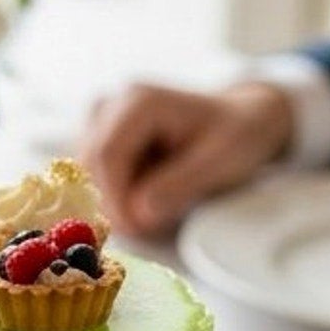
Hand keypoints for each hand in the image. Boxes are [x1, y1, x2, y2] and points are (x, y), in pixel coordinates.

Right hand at [80, 82, 293, 235]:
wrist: (241, 120)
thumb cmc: (235, 136)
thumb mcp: (219, 162)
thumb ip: (179, 187)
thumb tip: (139, 215)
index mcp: (139, 101)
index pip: (106, 154)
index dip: (114, 197)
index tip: (135, 228)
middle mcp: (112, 105)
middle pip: (91, 165)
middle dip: (114, 202)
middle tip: (147, 227)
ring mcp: (101, 121)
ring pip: (88, 174)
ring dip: (116, 199)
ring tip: (157, 207)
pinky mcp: (100, 139)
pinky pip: (94, 177)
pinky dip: (117, 194)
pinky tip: (148, 195)